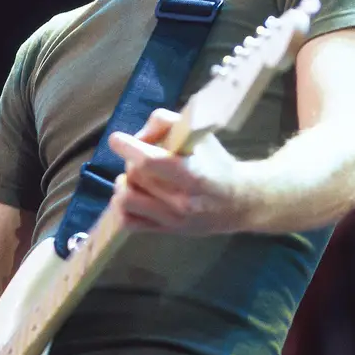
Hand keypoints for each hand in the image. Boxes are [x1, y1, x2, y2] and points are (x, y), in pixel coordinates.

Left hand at [108, 108, 242, 234]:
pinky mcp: (165, 231)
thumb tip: (139, 136)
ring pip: (126, 199)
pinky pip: (128, 221)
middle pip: (137, 175)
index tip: (116, 139)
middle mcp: (181, 201)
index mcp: (193, 175)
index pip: (151, 162)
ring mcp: (171, 219)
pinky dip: (121, 206)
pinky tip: (131, 193)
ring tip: (135, 176)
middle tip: (142, 154)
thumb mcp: (200, 134)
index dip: (129, 148)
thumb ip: (167, 123)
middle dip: (133, 159)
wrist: (238, 202)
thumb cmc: (217, 163)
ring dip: (124, 182)